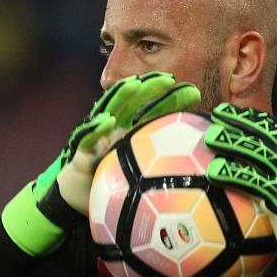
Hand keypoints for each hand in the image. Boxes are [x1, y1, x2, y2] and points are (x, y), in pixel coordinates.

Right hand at [2, 72, 200, 256]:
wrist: (78, 198)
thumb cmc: (112, 182)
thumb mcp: (139, 170)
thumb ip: (159, 161)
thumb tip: (198, 164)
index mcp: (129, 131)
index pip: (151, 110)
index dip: (170, 100)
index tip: (193, 93)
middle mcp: (113, 129)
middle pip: (131, 102)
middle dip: (148, 87)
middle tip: (168, 79)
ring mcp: (97, 137)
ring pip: (108, 110)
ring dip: (120, 96)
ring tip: (135, 84)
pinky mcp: (81, 151)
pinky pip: (87, 139)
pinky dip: (96, 129)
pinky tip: (107, 121)